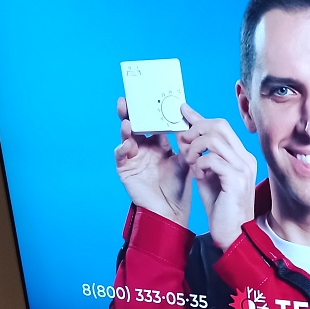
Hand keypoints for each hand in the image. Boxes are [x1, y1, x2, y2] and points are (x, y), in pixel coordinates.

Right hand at [113, 96, 191, 225]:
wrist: (171, 211)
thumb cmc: (179, 188)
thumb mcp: (184, 163)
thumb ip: (184, 144)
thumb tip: (188, 122)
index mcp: (159, 144)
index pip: (152, 123)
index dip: (149, 111)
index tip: (147, 96)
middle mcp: (144, 148)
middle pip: (135, 126)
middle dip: (130, 113)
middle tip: (126, 100)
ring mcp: (133, 158)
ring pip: (126, 138)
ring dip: (125, 129)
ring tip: (128, 122)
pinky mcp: (125, 169)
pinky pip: (121, 156)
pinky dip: (123, 149)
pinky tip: (128, 146)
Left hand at [175, 104, 256, 251]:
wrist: (232, 233)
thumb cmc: (221, 207)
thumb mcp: (207, 174)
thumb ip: (199, 155)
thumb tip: (184, 134)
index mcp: (240, 156)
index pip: (221, 126)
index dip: (199, 118)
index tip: (182, 111)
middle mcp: (245, 159)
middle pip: (219, 125)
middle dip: (195, 130)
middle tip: (183, 143)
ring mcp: (243, 169)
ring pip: (214, 140)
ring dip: (195, 148)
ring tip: (190, 162)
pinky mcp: (236, 180)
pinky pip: (212, 159)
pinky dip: (200, 165)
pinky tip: (199, 176)